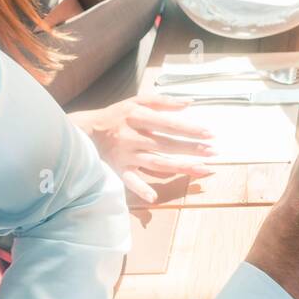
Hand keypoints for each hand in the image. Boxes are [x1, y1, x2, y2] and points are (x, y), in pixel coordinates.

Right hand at [70, 96, 215, 202]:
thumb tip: (190, 102)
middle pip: (165, 144)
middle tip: (214, 152)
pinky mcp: (117, 169)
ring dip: (179, 167)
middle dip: (191, 149)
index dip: (189, 129)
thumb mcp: (136, 101)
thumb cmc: (117, 115)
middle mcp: (131, 136)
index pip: (167, 123)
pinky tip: (153, 197)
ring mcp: (125, 154)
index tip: (209, 134)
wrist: (84, 130)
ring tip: (202, 169)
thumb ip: (162, 101)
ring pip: (155, 163)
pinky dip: (139, 189)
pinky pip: (129, 181)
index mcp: (136, 116)